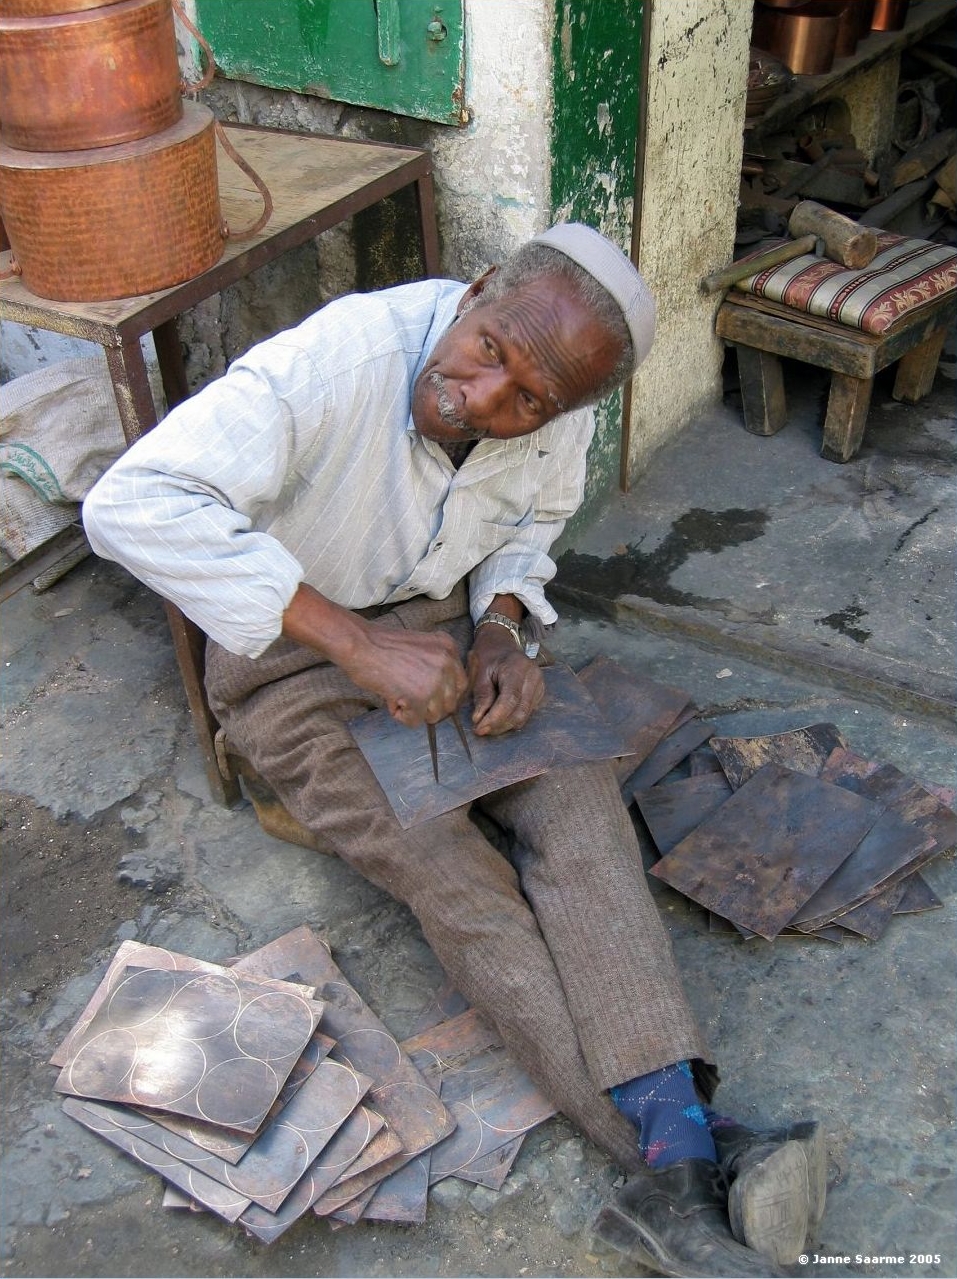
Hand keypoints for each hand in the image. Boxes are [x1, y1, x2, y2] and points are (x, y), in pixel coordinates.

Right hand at [346, 624, 468, 727]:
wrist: (360, 644)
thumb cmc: (382, 646)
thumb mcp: (422, 647)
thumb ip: (436, 666)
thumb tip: (444, 696)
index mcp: (449, 647)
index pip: (460, 684)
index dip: (442, 694)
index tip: (425, 694)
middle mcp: (447, 662)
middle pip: (450, 703)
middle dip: (429, 705)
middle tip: (407, 694)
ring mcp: (435, 680)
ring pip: (434, 715)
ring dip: (414, 710)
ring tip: (397, 692)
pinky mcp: (419, 696)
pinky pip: (415, 721)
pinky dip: (401, 715)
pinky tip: (390, 697)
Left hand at [468, 624, 543, 735]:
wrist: (501, 642)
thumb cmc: (488, 655)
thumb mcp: (480, 672)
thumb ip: (481, 696)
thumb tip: (479, 720)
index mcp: (518, 667)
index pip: (510, 700)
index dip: (495, 718)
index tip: (479, 729)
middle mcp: (534, 677)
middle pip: (519, 712)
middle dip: (499, 725)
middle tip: (480, 730)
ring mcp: (540, 685)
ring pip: (524, 716)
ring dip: (505, 725)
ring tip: (487, 725)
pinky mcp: (539, 692)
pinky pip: (527, 712)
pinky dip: (511, 719)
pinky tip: (498, 718)